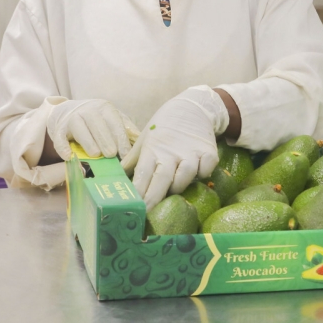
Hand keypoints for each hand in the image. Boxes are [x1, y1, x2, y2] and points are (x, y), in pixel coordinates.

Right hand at [46, 99, 139, 159]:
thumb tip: (141, 141)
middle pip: (96, 123)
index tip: (126, 154)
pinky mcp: (58, 129)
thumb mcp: (112, 120)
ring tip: (95, 154)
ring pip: (79, 127)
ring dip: (88, 141)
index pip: (114, 122)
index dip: (120, 138)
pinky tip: (68, 156)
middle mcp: (88, 110)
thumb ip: (126, 129)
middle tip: (111, 154)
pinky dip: (63, 147)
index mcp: (104, 108)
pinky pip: (59, 137)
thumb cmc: (97, 120)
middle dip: (105, 139)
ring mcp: (72, 118)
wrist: (68, 112)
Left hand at [121, 86, 229, 209]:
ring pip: (185, 176)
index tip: (131, 206)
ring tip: (172, 191)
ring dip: (178, 187)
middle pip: (162, 179)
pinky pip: (206, 169)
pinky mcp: (208, 151)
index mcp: (153, 148)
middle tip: (146, 214)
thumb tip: (113, 177)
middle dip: (153, 199)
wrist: (192, 107)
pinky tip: (197, 175)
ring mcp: (191, 152)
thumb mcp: (145, 139)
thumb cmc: (164, 127)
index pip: (143, 173)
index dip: (138, 191)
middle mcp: (171, 151)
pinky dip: (202, 174)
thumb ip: (132, 160)